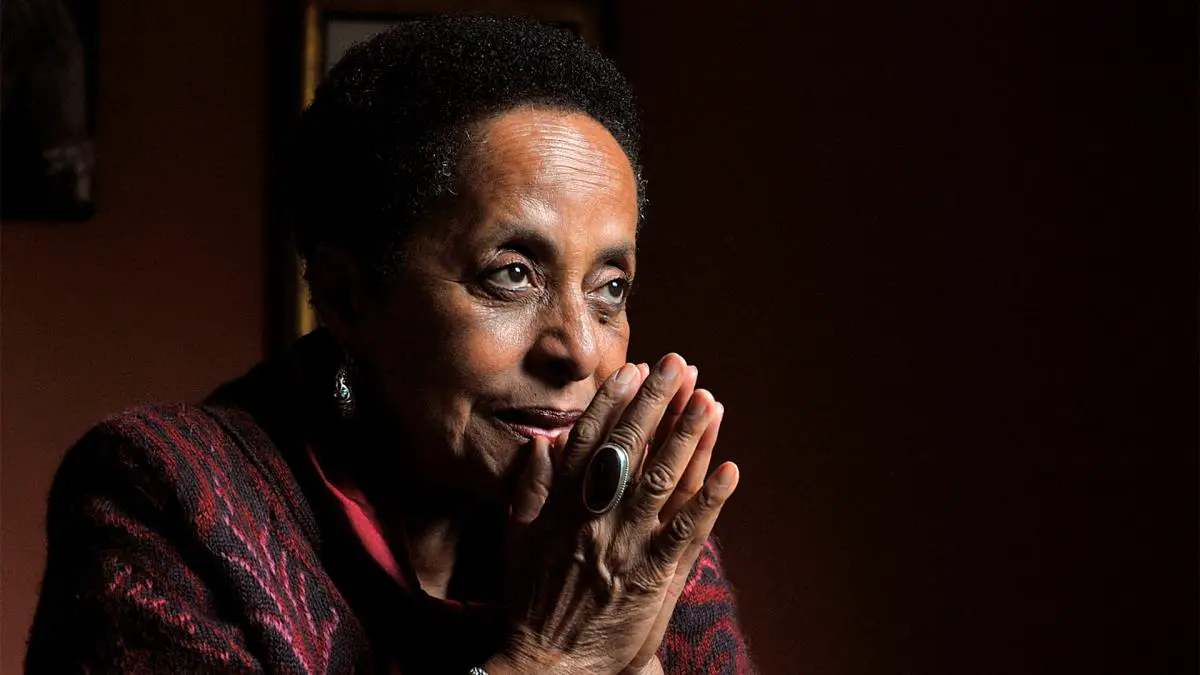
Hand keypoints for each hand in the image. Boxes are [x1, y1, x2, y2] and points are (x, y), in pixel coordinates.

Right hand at [489, 355, 739, 674]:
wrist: (547, 663)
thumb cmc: (530, 598)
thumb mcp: (515, 537)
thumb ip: (528, 488)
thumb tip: (541, 442)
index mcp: (561, 505)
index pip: (591, 440)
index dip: (614, 402)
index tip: (634, 369)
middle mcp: (594, 517)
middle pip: (630, 448)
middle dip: (657, 402)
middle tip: (679, 365)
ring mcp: (626, 546)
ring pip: (662, 480)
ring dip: (688, 437)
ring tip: (710, 399)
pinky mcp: (652, 578)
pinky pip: (687, 533)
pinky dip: (711, 500)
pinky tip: (731, 469)